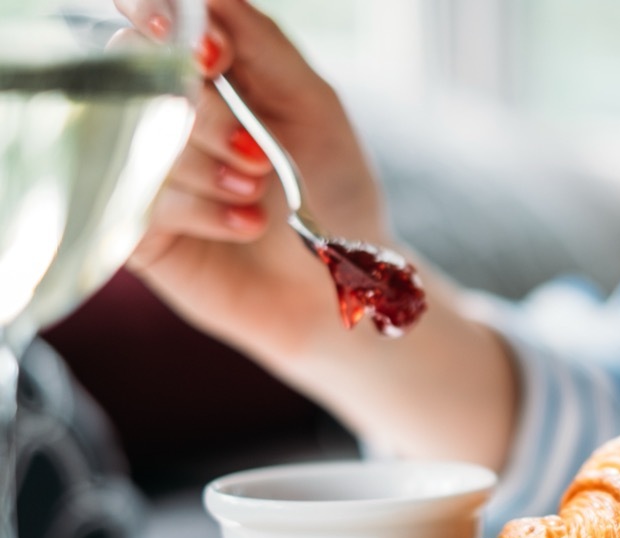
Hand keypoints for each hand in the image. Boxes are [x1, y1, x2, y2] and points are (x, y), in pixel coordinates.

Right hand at [109, 0, 518, 470]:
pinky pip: (138, 200)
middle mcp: (164, 113)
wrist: (343, 287)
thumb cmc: (334, 192)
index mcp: (203, 72)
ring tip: (258, 197)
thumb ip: (260, 39)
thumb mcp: (312, 104)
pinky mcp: (135, 229)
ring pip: (138, 140)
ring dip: (207, 169)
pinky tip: (245, 225)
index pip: (152, 19)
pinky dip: (199, 210)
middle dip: (204, 114)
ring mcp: (145, 170)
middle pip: (138, 77)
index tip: (212, 56)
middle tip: (257, 154)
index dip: (166, 25)